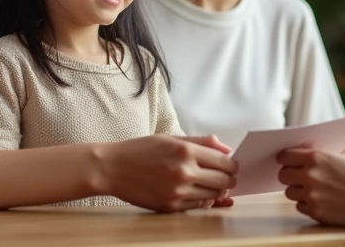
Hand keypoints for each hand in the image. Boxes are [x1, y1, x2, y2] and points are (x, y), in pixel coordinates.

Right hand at [98, 134, 237, 212]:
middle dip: (229, 179)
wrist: (112, 168)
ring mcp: (178, 192)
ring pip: (214, 195)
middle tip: (225, 176)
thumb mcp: (171, 138)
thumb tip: (226, 148)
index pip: (225, 161)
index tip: (231, 165)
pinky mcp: (171, 206)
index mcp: (186, 151)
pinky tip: (197, 192)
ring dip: (217, 191)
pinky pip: (198, 206)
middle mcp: (184, 172)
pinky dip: (203, 200)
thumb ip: (201, 142)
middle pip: (224, 180)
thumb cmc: (140, 150)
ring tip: (210, 184)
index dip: (233, 164)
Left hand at [277, 148, 344, 231]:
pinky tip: (321, 200)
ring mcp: (312, 196)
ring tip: (313, 189)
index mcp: (317, 157)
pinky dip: (307, 204)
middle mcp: (310, 175)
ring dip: (298, 190)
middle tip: (298, 175)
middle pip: (283, 174)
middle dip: (290, 174)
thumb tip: (304, 153)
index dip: (286, 158)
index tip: (287, 160)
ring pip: (290, 192)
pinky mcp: (317, 213)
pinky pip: (300, 207)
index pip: (286, 155)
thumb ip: (323, 155)